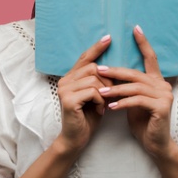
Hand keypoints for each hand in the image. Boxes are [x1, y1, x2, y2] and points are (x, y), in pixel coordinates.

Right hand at [54, 35, 113, 154]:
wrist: (76, 139)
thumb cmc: (88, 117)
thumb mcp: (95, 96)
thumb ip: (98, 81)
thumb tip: (113, 67)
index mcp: (70, 77)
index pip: (85, 57)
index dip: (97, 47)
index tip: (110, 38)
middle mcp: (64, 80)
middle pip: (93, 67)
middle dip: (107, 80)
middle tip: (110, 95)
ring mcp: (64, 89)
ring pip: (94, 79)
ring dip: (105, 92)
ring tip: (104, 105)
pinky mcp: (68, 100)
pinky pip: (92, 91)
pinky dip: (100, 101)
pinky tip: (99, 110)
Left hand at [97, 26, 174, 158]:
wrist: (155, 144)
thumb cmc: (142, 121)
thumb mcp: (133, 101)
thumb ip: (128, 87)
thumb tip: (111, 73)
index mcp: (157, 81)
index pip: (151, 58)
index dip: (143, 42)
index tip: (135, 27)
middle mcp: (163, 85)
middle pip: (136, 73)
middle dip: (115, 71)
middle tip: (98, 69)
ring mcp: (164, 96)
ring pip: (135, 87)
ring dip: (115, 90)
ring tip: (100, 93)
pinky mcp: (162, 108)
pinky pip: (138, 101)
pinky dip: (122, 103)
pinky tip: (110, 107)